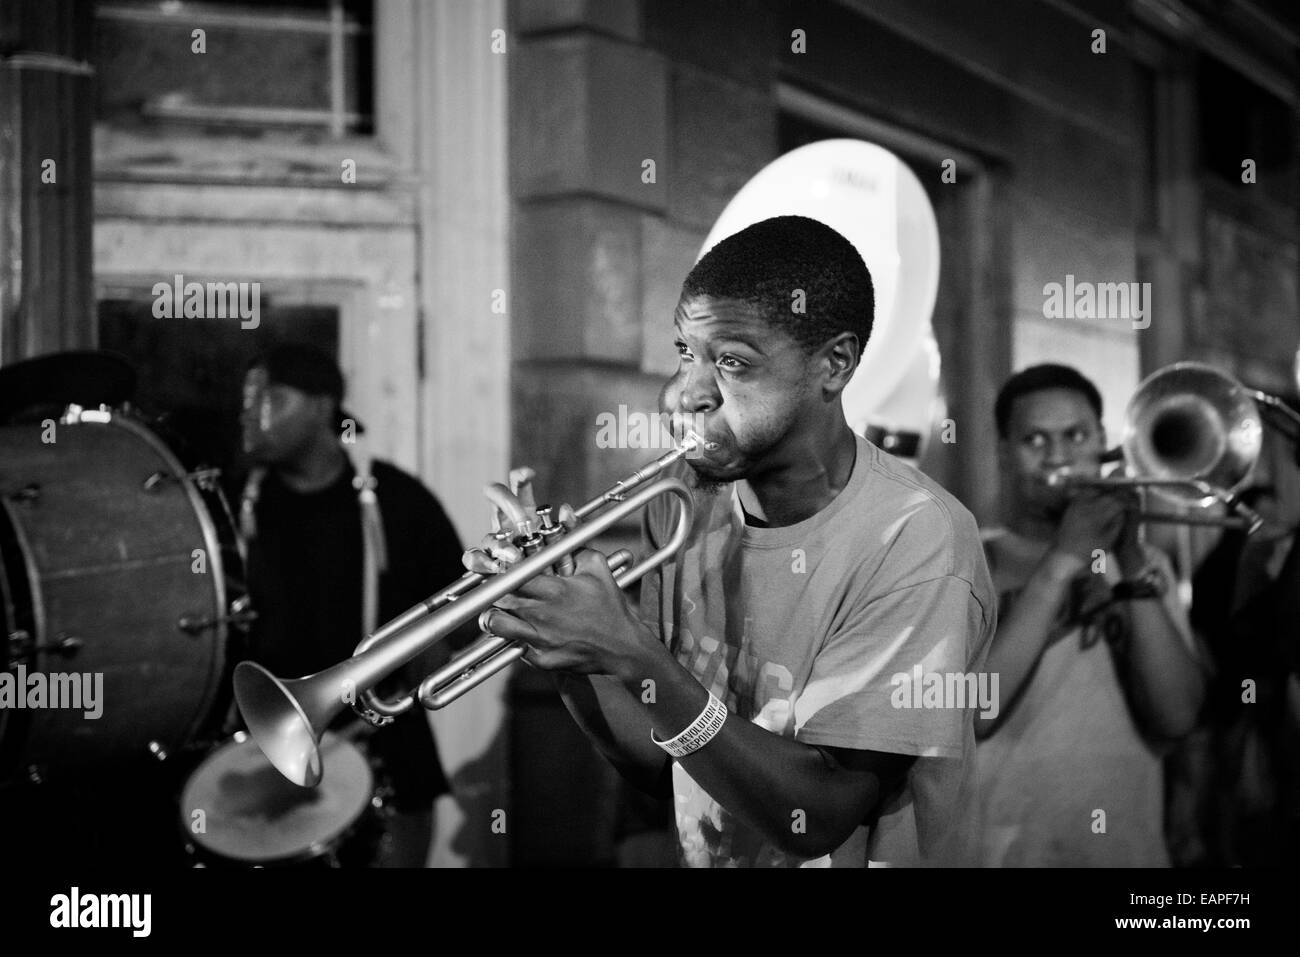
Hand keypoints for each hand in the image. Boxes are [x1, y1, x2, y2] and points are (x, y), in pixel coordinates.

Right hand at [461, 467, 575, 574]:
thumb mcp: (567, 541)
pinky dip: (481, 561)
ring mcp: (494, 540)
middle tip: (525, 521)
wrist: (549, 584)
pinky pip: (473, 557)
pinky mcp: (486, 560)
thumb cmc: (555, 557)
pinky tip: (496, 567)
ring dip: (500, 543)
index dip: (520, 476)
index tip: (529, 474)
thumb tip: (566, 509)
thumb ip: (571, 526)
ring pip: (487, 532)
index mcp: (524, 508)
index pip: (518, 484)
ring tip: (516, 556)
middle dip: (510, 504)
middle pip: (496, 495)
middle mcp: (505, 520)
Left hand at [478, 548, 657, 677]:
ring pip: (495, 623)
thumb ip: (575, 538)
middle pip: (498, 595)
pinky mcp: (539, 659)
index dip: (501, 566)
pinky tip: (521, 630)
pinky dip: (512, 636)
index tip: (499, 563)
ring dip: (494, 613)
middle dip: (493, 587)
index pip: (512, 573)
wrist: (622, 648)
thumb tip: (563, 511)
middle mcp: (542, 614)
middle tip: (496, 583)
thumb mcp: (596, 566)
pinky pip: (512, 645)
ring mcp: (539, 639)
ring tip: (501, 608)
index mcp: (554, 589)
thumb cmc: (609, 605)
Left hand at [1054, 488, 1136, 563]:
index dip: (1127, 502)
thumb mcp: (1109, 540)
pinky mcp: (1071, 508)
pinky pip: (1082, 494)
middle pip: (1107, 496)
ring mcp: (1076, 507)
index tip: (1133, 505)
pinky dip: (1093, 494)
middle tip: (1127, 500)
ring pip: (1095, 491)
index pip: (1117, 503)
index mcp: (1097, 518)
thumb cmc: (1090, 551)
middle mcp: (1086, 509)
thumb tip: (1123, 510)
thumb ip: (1118, 523)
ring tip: (1114, 499)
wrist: (1066, 555)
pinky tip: (1099, 498)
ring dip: (1106, 493)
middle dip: (1119, 497)